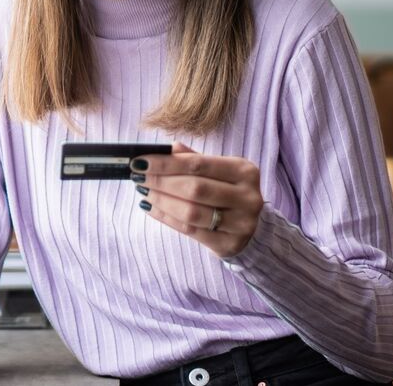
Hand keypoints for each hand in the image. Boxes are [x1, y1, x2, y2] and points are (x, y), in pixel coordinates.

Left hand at [133, 142, 263, 257]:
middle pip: (194, 188)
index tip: (140, 161)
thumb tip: (166, 150)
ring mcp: (240, 223)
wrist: (254, 229)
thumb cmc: (230, 192)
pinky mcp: (229, 243)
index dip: (167, 163)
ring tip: (144, 192)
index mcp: (244, 171)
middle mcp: (246, 196)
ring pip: (191, 212)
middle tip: (138, 177)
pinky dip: (167, 218)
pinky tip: (152, 209)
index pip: (198, 164)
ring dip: (162, 201)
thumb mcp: (221, 171)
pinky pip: (190, 231)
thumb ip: (195, 159)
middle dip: (161, 182)